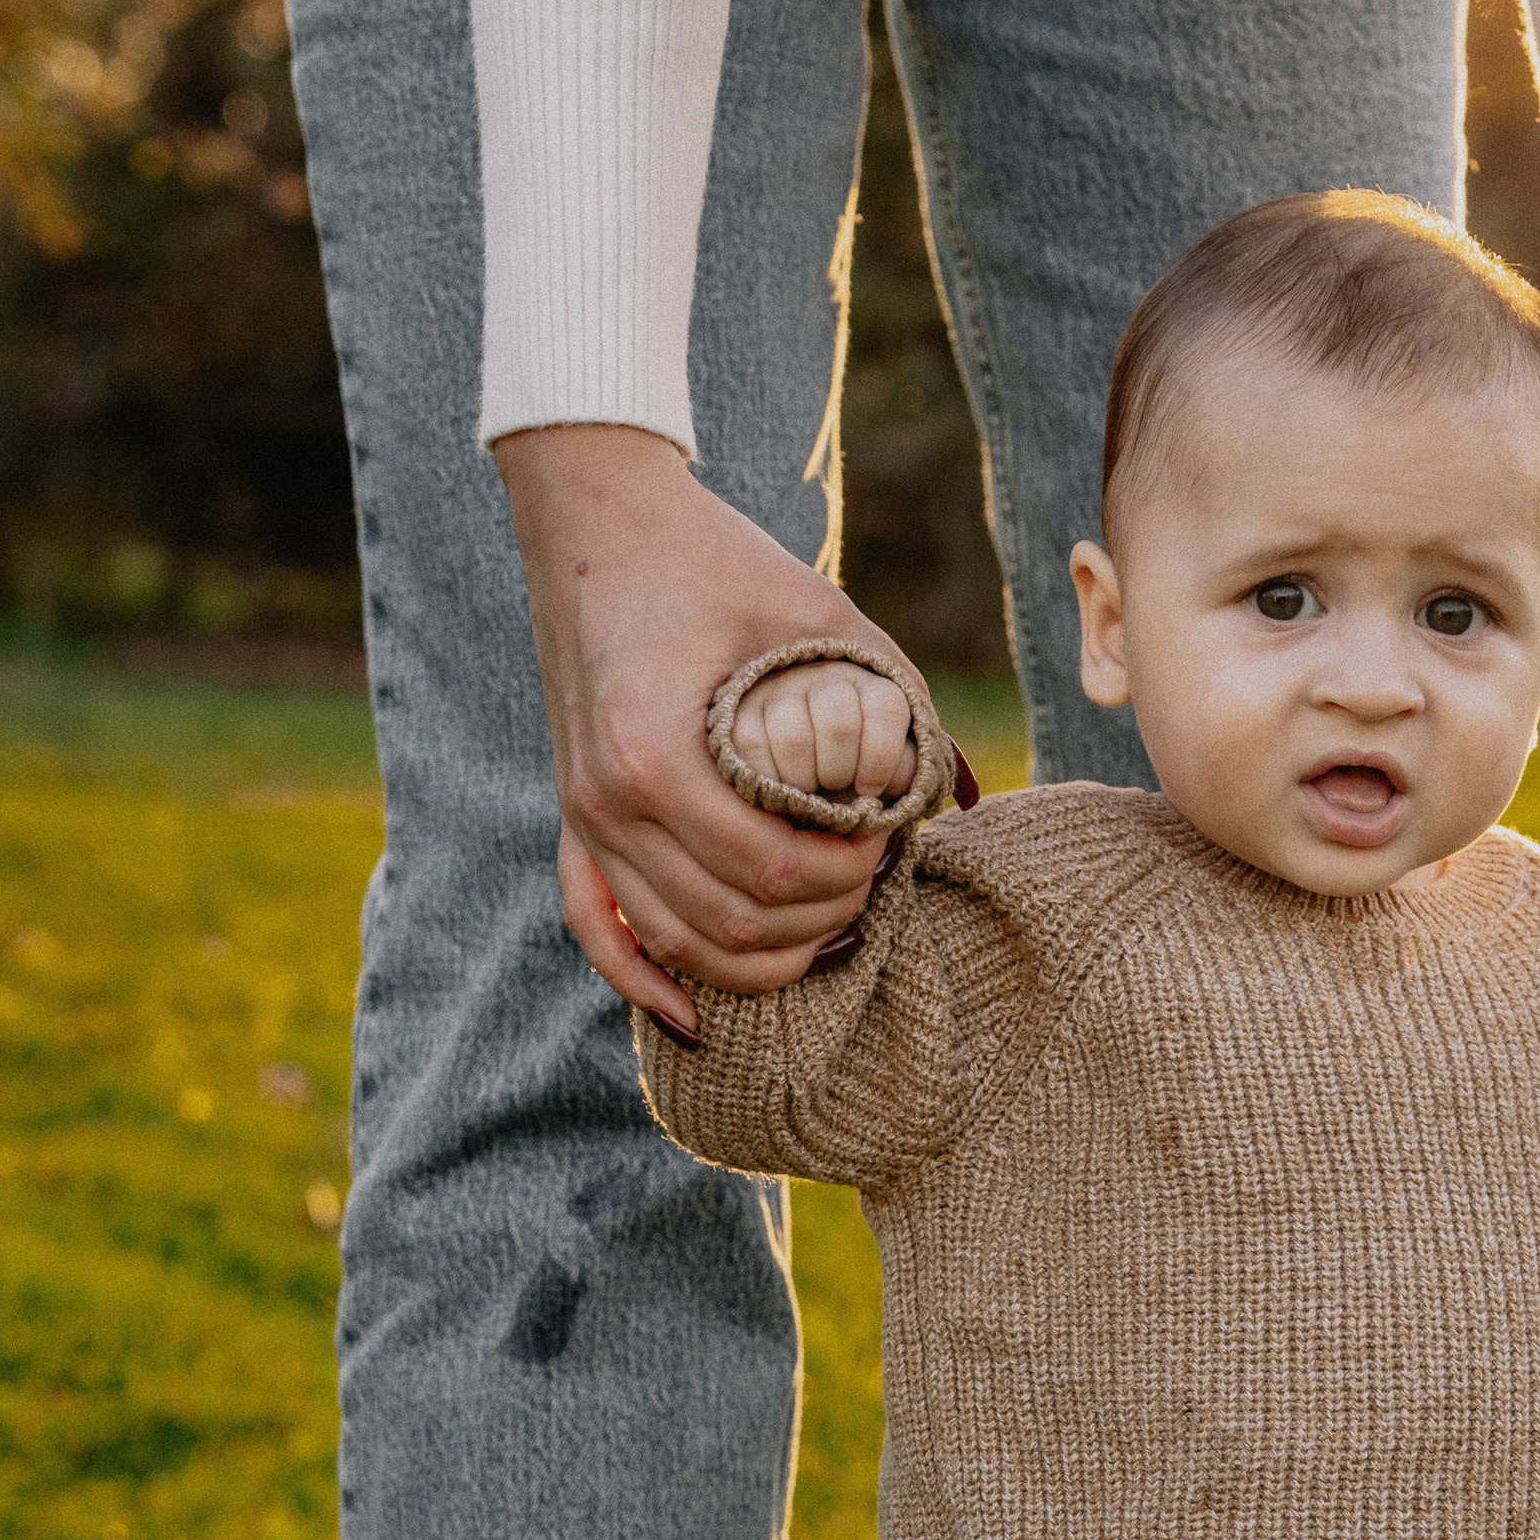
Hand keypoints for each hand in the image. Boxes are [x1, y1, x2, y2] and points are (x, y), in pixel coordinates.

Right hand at [497, 424, 893, 1028]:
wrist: (596, 520)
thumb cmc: (719, 561)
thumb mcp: (824, 617)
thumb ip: (901, 703)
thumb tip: (966, 794)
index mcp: (657, 753)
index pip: (771, 873)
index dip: (846, 878)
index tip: (886, 840)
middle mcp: (607, 800)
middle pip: (731, 924)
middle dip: (819, 918)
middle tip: (870, 877)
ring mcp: (582, 816)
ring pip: (679, 944)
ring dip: (761, 955)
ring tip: (826, 921)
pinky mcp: (574, 818)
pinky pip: (595, 931)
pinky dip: (646, 981)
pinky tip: (696, 1019)